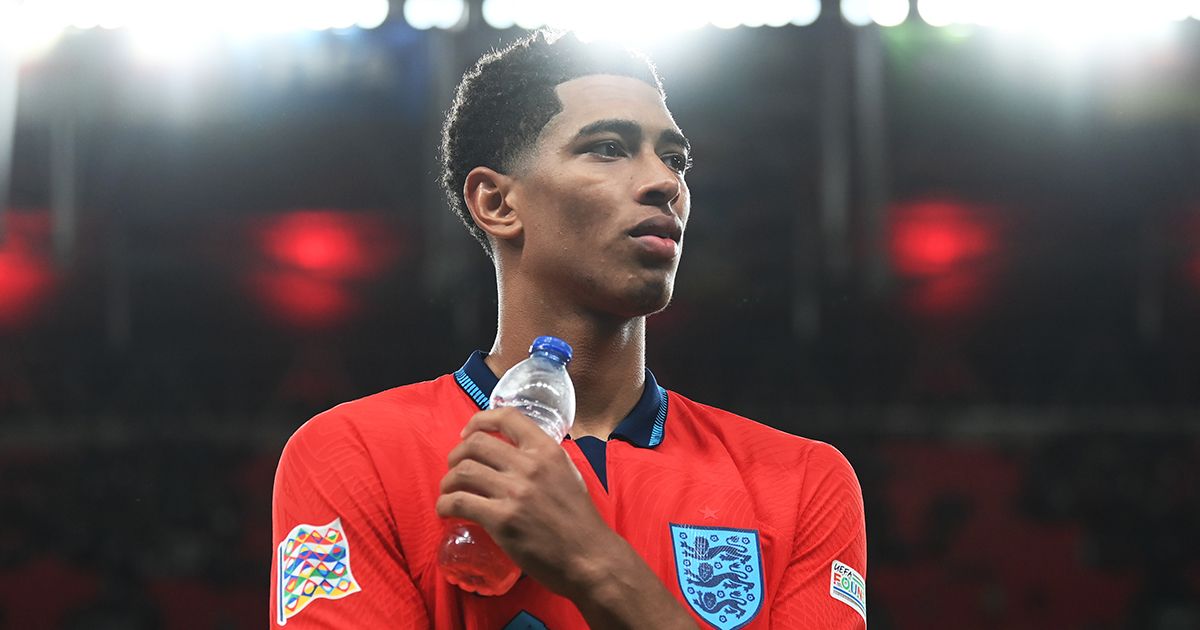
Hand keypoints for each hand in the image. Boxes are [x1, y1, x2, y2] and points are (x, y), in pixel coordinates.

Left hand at [435, 407, 610, 597]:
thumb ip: (542, 460)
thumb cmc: (579, 520)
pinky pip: (458, 502)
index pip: (506, 417)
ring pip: (462, 471)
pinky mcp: (501, 520)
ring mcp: (514, 492)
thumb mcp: (567, 474)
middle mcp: (529, 465)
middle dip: (456, 455)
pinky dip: (445, 505)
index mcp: (547, 450)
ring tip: (449, 492)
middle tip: (455, 469)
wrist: (589, 557)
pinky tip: (446, 511)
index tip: (467, 432)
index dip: (479, 420)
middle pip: (475, 443)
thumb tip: (514, 452)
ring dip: (448, 481)